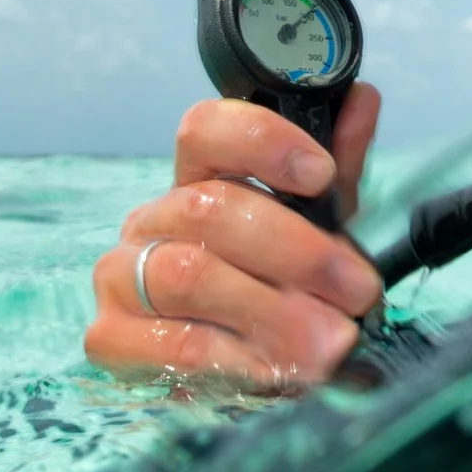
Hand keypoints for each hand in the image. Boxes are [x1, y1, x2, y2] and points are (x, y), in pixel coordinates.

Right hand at [85, 88, 382, 390]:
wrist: (252, 370)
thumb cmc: (282, 288)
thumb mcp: (321, 230)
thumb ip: (339, 173)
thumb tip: (361, 101)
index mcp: (199, 181)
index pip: (205, 130)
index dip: (262, 141)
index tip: (319, 174)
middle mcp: (153, 220)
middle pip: (210, 209)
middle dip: (298, 251)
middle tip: (356, 289)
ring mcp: (122, 276)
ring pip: (188, 274)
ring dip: (273, 310)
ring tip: (330, 339)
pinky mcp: (110, 338)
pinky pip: (173, 343)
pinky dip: (238, 358)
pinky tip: (278, 369)